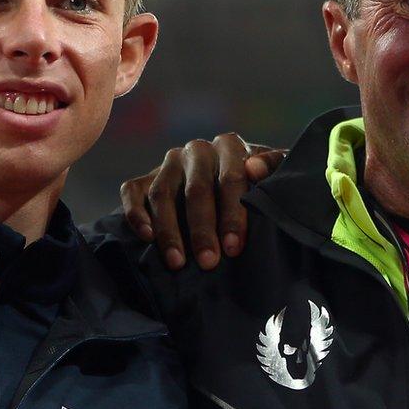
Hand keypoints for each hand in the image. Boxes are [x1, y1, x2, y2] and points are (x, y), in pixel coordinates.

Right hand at [118, 133, 284, 268]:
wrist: (235, 181)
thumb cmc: (259, 185)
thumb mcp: (276, 174)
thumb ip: (274, 168)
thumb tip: (255, 169)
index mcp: (230, 146)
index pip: (231, 179)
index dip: (232, 215)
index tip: (234, 248)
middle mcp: (197, 150)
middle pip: (196, 190)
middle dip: (202, 229)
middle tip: (208, 262)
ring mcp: (168, 162)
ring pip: (162, 193)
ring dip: (168, 230)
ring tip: (177, 262)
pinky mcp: (145, 176)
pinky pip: (132, 191)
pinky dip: (135, 213)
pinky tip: (145, 237)